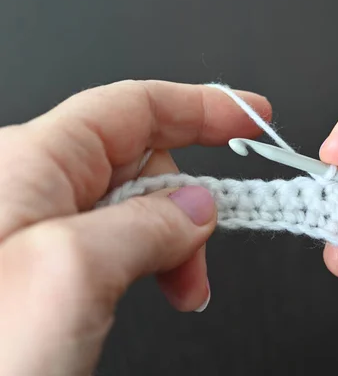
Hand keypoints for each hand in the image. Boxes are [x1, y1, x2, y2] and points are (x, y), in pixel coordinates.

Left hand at [0, 81, 270, 374]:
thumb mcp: (74, 275)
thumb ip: (147, 226)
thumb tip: (196, 209)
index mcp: (30, 163)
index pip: (134, 106)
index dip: (201, 105)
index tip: (250, 115)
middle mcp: (30, 186)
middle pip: (139, 160)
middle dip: (188, 200)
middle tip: (204, 256)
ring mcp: (35, 228)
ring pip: (133, 206)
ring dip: (172, 241)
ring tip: (182, 288)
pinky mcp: (42, 264)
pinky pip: (115, 240)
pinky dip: (151, 261)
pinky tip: (156, 288)